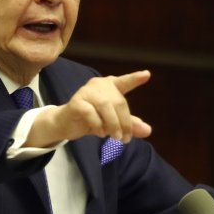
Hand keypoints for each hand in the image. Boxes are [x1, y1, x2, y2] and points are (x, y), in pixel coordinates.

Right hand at [28, 70, 152, 146]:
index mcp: (110, 86)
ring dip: (113, 124)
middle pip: (118, 101)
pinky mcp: (76, 102)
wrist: (66, 124)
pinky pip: (90, 112)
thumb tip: (148, 130)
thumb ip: (129, 124)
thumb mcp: (113, 123)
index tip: (146, 75)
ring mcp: (86, 91)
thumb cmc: (92, 119)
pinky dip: (98, 124)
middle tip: (124, 139)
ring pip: (105, 106)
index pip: (124, 82)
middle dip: (124, 122)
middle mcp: (98, 85)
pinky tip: (100, 133)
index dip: (135, 79)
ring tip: (115, 137)